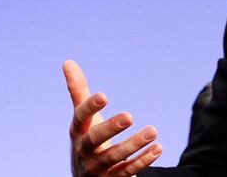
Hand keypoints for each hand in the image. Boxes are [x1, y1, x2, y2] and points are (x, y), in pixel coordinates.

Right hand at [63, 60, 161, 175]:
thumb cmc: (87, 139)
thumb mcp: (82, 119)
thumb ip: (78, 92)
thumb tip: (68, 61)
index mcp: (78, 132)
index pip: (80, 119)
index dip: (90, 107)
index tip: (104, 95)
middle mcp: (84, 151)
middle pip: (94, 140)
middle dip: (111, 128)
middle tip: (129, 115)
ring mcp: (98, 168)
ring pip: (114, 157)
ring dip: (134, 144)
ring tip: (153, 130)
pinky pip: (128, 172)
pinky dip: (143, 161)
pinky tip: (158, 148)